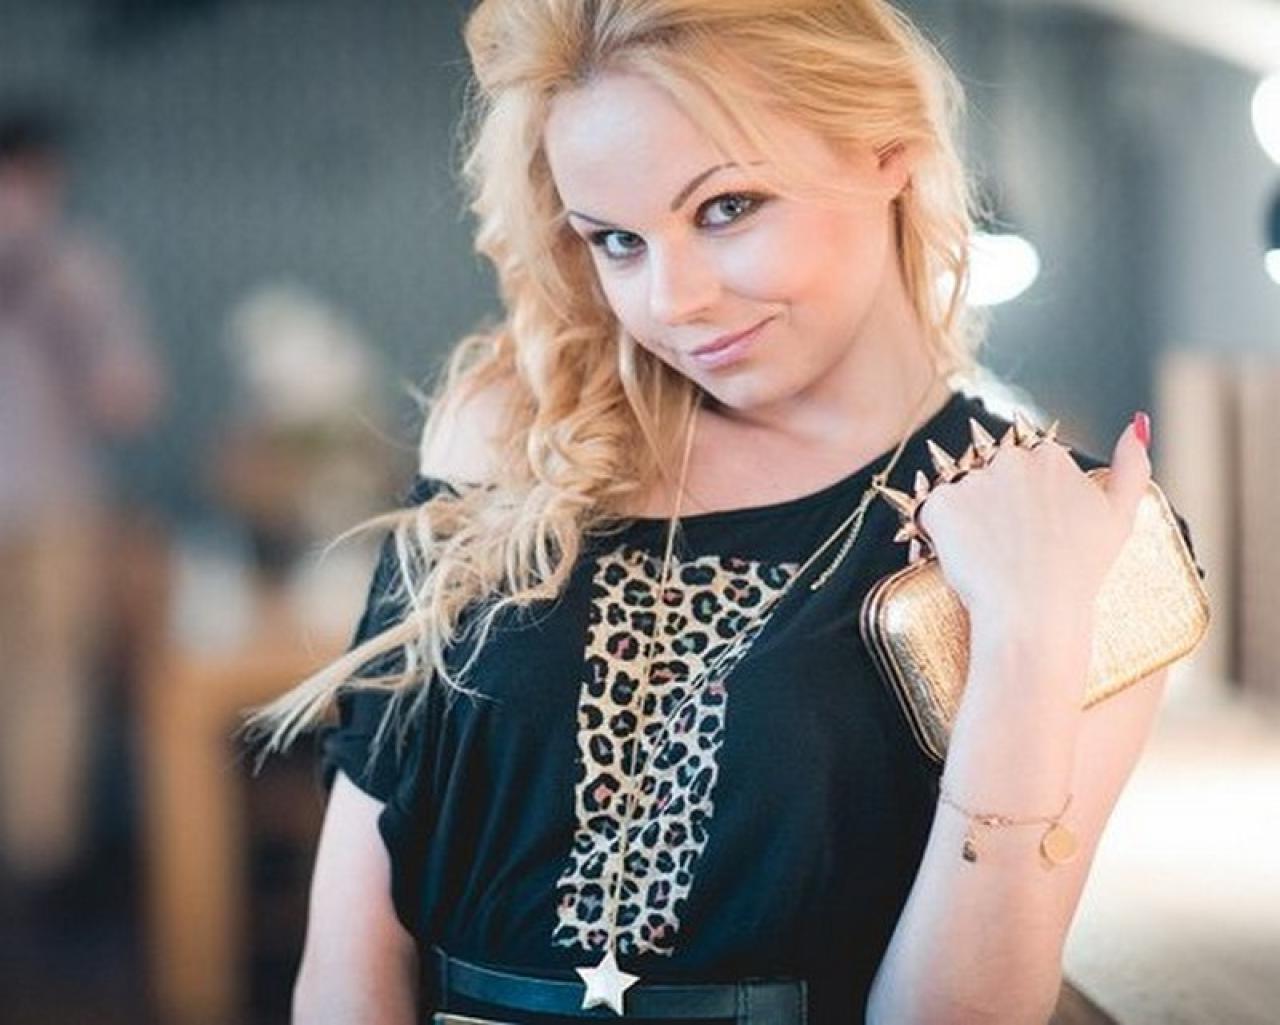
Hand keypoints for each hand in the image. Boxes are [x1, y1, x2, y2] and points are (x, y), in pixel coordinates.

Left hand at [916, 415, 1151, 630]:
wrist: (1035, 614)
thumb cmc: (1080, 573)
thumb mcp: (1120, 518)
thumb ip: (1132, 466)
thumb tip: (1137, 422)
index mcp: (1049, 456)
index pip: (1027, 468)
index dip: (1029, 502)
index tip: (1036, 532)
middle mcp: (1008, 458)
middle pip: (991, 476)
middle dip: (997, 505)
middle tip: (1012, 548)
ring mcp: (971, 479)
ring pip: (961, 495)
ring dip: (969, 519)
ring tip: (989, 555)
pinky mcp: (940, 504)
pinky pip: (931, 513)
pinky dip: (940, 534)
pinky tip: (963, 557)